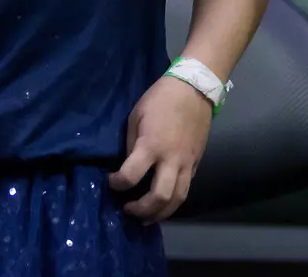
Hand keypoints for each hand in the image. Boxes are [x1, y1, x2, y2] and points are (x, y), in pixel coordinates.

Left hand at [108, 74, 212, 223]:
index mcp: (152, 145)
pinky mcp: (196, 163)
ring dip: (160, 214)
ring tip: (146, 218)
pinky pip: (186, 189)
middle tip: (128, 209)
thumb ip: (132, 144)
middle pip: (160, 197)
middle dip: (142, 210)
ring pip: (177, 200)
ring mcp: (187, 163)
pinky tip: (163, 203)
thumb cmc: (160, 99)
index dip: (117, 184)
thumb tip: (129, 165)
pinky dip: (173, 201)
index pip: (131, 176)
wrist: (194, 89)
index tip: (111, 181)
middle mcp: (171, 160)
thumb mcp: (136, 116)